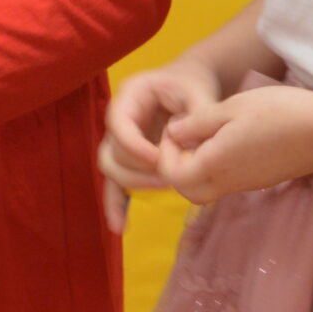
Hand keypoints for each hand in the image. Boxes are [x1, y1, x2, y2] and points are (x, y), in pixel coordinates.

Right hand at [99, 59, 221, 230]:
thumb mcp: (199, 92)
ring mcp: (121, 141)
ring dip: (134, 184)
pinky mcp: (128, 160)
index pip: (118, 123)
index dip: (133, 144)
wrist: (191, 85)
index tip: (157, 159)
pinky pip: (116, 184)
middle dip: (138, 168)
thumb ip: (198, 116)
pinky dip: (117, 205)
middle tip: (168, 175)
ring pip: (112, 169)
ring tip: (165, 187)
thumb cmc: (194, 85)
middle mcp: (119, 120)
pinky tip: (120, 227)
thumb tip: (188, 149)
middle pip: (113, 151)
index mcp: (130, 96)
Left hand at [155, 84, 312, 206]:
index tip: (175, 128)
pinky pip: (228, 183)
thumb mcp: (231, 107)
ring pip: (207, 189)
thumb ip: (197, 123)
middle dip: (176, 167)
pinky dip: (218, 168)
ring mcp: (247, 185)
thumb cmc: (278, 111)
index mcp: (215, 163)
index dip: (164, 154)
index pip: (172, 175)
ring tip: (206, 136)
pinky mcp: (261, 181)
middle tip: (184, 138)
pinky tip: (229, 141)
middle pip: (187, 190)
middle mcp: (228, 181)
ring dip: (197, 168)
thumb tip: (173, 132)